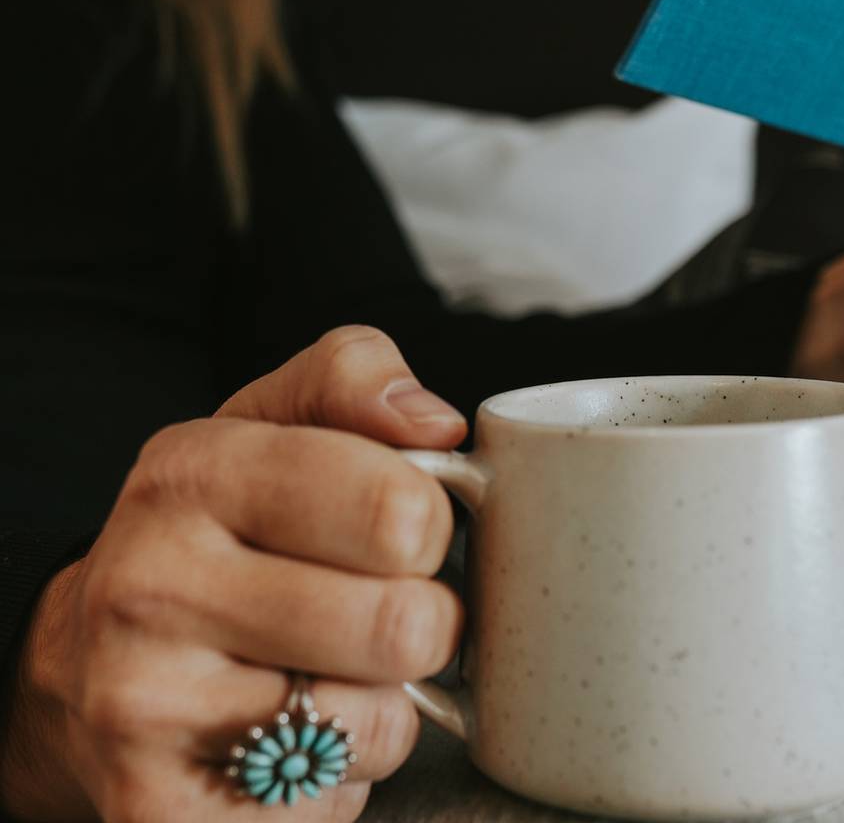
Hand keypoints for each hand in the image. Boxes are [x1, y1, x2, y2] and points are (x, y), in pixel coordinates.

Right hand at [0, 327, 465, 822]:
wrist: (90, 665)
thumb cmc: (221, 535)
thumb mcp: (273, 424)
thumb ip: (355, 380)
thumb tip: (435, 420)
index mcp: (192, 474)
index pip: (397, 509)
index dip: (431, 527)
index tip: (401, 531)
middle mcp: (150, 587)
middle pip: (404, 626)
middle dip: (423, 623)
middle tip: (376, 610)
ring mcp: (144, 708)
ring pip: (377, 724)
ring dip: (384, 708)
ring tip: (326, 676)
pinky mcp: (160, 812)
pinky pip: (333, 805)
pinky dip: (338, 781)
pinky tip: (293, 743)